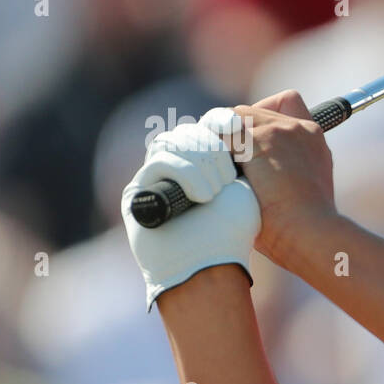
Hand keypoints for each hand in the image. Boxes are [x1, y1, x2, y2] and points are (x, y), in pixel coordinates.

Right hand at [121, 108, 260, 311]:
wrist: (213, 265)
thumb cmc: (235, 232)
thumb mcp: (247, 187)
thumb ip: (244, 153)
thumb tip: (245, 118)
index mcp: (198, 166)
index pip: (206, 127)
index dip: (223, 130)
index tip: (241, 153)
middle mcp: (173, 169)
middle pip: (188, 131)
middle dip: (213, 149)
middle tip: (230, 177)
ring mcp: (153, 179)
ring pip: (173, 141)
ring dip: (202, 163)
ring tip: (216, 192)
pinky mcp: (136, 193)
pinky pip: (161, 159)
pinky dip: (188, 173)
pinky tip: (205, 196)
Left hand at [228, 90, 337, 267]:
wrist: (309, 233)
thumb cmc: (298, 228)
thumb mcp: (297, 196)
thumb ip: (279, 173)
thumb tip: (242, 173)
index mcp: (314, 141)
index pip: (286, 103)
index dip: (260, 117)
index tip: (248, 142)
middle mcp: (302, 129)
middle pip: (250, 110)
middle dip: (232, 133)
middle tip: (223, 162)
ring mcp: (283, 130)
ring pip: (234, 117)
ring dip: (221, 140)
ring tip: (220, 170)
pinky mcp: (263, 137)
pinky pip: (223, 130)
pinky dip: (215, 148)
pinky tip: (217, 171)